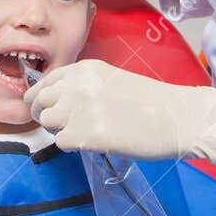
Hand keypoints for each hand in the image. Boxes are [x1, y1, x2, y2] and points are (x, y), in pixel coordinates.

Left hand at [24, 59, 215, 172]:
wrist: (176, 117)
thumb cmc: (150, 102)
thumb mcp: (110, 80)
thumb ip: (82, 86)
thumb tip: (57, 102)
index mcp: (85, 69)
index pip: (45, 82)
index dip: (41, 98)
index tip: (46, 108)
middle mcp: (78, 85)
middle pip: (39, 102)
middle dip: (44, 115)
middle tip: (61, 126)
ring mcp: (80, 110)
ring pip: (47, 122)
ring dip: (58, 130)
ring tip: (80, 134)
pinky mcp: (87, 135)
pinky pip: (61, 142)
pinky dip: (73, 146)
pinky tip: (92, 142)